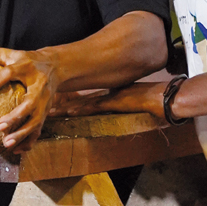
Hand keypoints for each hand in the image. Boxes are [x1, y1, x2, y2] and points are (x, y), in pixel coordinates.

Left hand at [0, 47, 58, 152]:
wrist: (54, 66)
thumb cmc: (23, 60)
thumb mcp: (6, 54)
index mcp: (26, 67)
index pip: (10, 73)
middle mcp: (38, 85)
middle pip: (30, 103)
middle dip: (15, 116)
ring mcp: (45, 101)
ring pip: (36, 120)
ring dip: (22, 134)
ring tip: (6, 143)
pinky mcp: (47, 112)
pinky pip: (39, 129)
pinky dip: (28, 141)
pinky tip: (15, 150)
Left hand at [49, 82, 165, 120]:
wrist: (161, 96)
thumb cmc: (149, 99)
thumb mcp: (129, 99)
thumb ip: (118, 101)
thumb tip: (114, 103)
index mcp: (106, 95)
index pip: (83, 98)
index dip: (68, 100)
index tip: (53, 102)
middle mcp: (104, 95)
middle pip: (77, 99)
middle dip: (60, 102)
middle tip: (44, 105)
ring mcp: (107, 98)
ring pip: (81, 103)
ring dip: (66, 107)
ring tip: (50, 111)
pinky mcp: (113, 102)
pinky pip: (94, 106)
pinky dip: (82, 109)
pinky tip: (70, 111)